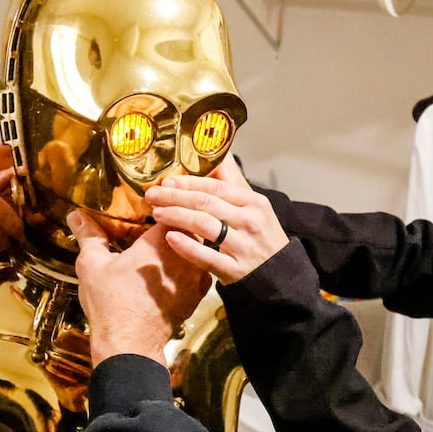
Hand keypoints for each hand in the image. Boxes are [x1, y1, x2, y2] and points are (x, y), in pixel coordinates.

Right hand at [68, 209, 210, 365]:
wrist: (131, 344)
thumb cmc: (111, 303)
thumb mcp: (92, 264)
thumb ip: (88, 235)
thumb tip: (75, 214)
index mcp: (161, 240)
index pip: (175, 207)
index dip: (166, 201)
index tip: (155, 201)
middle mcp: (186, 255)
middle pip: (192, 225)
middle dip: (180, 218)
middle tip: (164, 215)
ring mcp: (197, 276)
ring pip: (201, 247)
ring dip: (189, 240)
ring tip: (172, 238)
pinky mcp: (199, 295)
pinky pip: (202, 269)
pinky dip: (193, 262)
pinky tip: (178, 264)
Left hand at [143, 155, 289, 283]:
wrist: (280, 277)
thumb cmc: (261, 239)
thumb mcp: (255, 209)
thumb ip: (233, 185)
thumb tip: (218, 154)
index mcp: (254, 202)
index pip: (216, 187)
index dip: (187, 182)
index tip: (165, 181)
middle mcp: (250, 221)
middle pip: (206, 203)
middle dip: (174, 197)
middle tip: (152, 195)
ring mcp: (243, 247)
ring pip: (204, 225)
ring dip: (176, 216)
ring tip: (157, 213)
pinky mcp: (235, 270)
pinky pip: (206, 256)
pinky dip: (186, 246)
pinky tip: (170, 238)